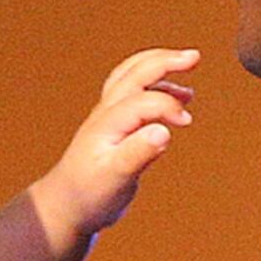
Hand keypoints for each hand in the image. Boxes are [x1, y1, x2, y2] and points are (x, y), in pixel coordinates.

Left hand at [34, 45, 198, 241]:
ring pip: (133, 76)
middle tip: (194, 56)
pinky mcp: (114, 125)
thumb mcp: (115, 178)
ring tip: (187, 67)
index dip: (168, 105)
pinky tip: (176, 98)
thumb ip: (138, 154)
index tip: (186, 122)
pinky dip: (156, 85)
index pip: (142, 100)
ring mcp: (109, 116)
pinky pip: (134, 91)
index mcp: (107, 123)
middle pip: (135, 73)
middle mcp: (107, 113)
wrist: (66, 205)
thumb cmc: (88, 194)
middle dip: (165, 61)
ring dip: (160, 66)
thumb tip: (163, 132)